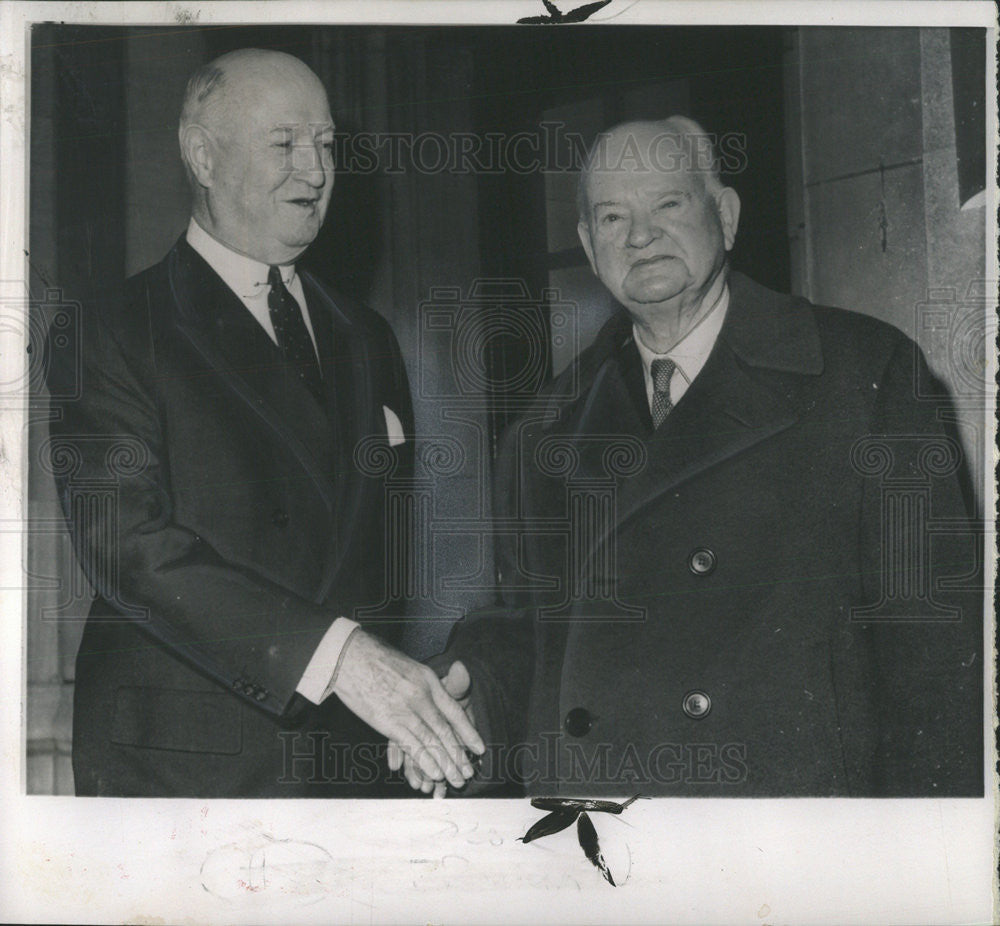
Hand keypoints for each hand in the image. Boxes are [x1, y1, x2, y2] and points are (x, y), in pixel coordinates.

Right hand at [332, 631, 483, 788]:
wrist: (351, 654)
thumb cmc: (378, 659)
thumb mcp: (411, 665)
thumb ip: (428, 681)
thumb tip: (451, 678)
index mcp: (429, 681)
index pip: (454, 711)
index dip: (468, 731)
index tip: (479, 748)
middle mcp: (422, 696)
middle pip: (445, 730)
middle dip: (458, 754)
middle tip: (469, 774)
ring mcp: (406, 709)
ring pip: (432, 741)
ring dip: (446, 763)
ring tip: (456, 780)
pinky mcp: (389, 721)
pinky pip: (412, 745)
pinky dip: (425, 761)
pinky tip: (435, 774)